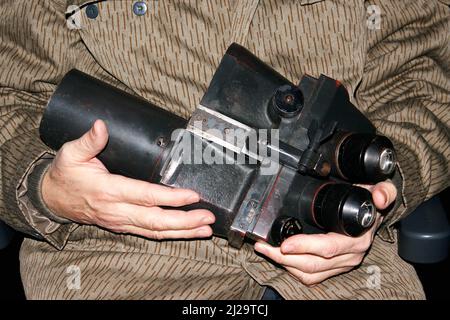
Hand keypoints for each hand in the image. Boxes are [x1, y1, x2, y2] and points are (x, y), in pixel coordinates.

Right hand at [42, 120, 214, 239]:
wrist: (52, 198)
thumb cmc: (65, 174)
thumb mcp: (71, 153)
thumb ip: (88, 140)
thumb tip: (101, 125)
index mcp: (107, 190)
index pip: (145, 195)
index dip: (170, 197)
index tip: (192, 196)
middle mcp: (116, 210)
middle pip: (155, 220)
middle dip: (184, 220)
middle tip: (208, 217)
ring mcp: (120, 221)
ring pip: (155, 231)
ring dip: (182, 231)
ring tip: (205, 228)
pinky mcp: (123, 226)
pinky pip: (149, 233)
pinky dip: (170, 234)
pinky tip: (187, 231)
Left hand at [254, 181, 396, 285]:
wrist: (375, 216)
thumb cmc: (370, 203)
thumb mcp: (381, 191)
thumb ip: (384, 191)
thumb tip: (379, 196)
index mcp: (357, 239)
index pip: (328, 248)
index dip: (305, 247)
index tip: (285, 243)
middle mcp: (350, 255)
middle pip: (312, 265)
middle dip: (284, 258)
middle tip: (264, 247)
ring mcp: (342, 264)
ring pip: (309, 274)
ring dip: (284, 265)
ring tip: (266, 251)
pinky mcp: (334, 269)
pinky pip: (312, 277)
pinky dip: (292, 269)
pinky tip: (280, 258)